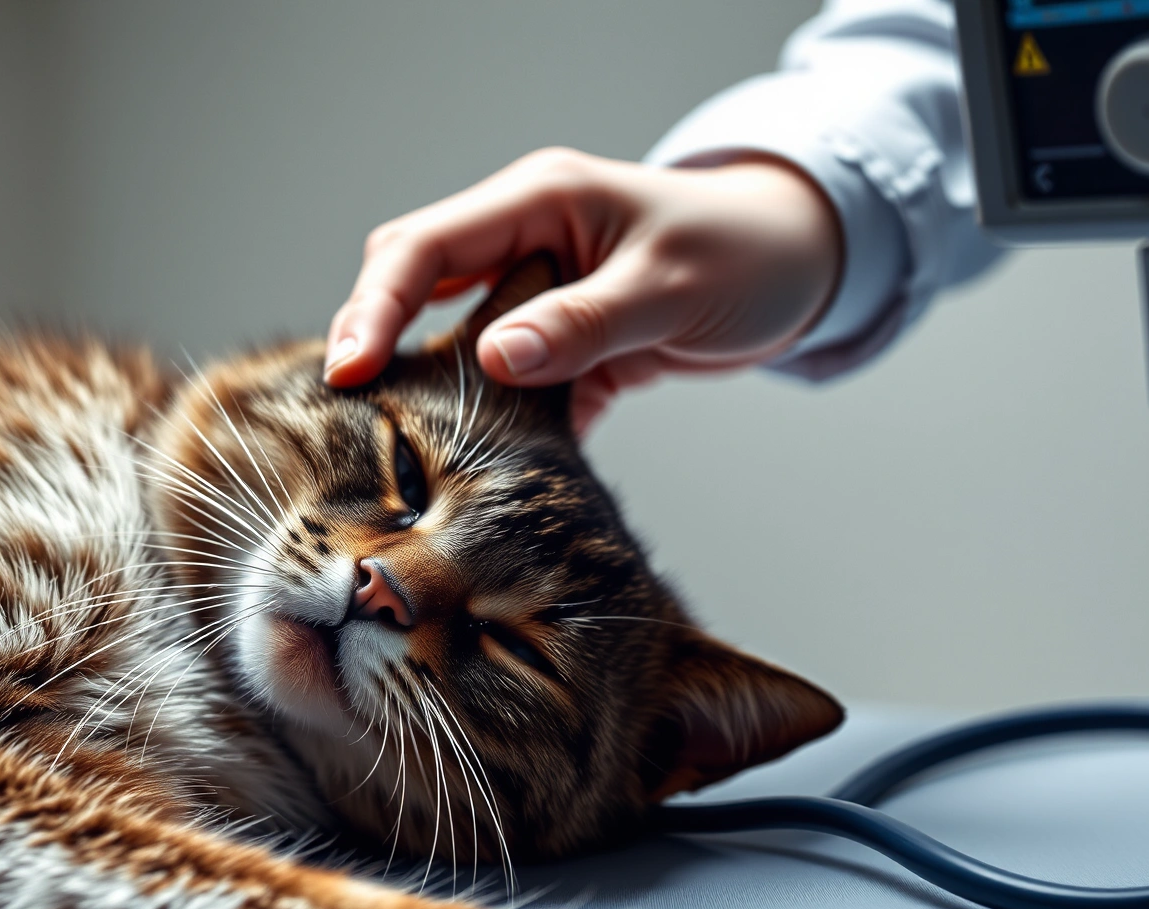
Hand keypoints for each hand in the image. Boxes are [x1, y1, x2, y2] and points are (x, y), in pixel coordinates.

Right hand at [324, 147, 842, 432]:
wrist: (802, 268)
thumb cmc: (746, 252)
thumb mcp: (668, 287)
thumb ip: (582, 323)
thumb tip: (497, 358)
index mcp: (538, 201)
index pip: (423, 248)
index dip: (374, 308)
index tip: (349, 372)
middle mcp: (525, 240)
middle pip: (414, 286)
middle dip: (375, 344)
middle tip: (347, 414)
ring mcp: (539, 293)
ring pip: (452, 341)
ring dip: (430, 391)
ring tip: (397, 451)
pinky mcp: (563, 345)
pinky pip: (506, 386)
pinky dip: (491, 423)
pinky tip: (476, 468)